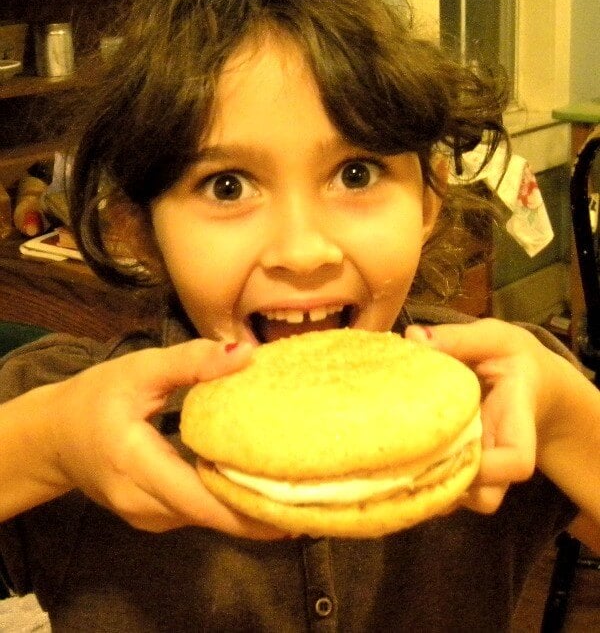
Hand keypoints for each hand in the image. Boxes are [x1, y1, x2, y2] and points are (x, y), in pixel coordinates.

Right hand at [44, 339, 283, 537]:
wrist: (53, 436)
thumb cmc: (94, 398)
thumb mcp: (139, 369)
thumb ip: (191, 362)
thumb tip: (248, 353)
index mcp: (137, 467)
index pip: (201, 501)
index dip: (250, 511)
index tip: (298, 509)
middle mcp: (144, 505)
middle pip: (212, 515)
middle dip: (261, 511)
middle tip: (312, 493)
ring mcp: (148, 517)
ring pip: (208, 518)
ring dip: (247, 507)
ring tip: (295, 487)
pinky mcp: (154, 516)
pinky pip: (198, 512)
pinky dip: (227, 502)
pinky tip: (257, 483)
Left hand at [406, 319, 540, 513]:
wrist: (529, 380)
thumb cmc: (512, 358)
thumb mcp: (494, 339)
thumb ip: (458, 338)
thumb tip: (413, 338)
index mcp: (515, 422)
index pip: (517, 462)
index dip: (488, 469)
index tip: (453, 447)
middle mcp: (501, 454)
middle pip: (486, 496)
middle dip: (447, 486)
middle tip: (405, 458)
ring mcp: (485, 468)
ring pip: (465, 501)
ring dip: (434, 490)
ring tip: (398, 462)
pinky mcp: (465, 467)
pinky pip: (449, 493)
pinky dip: (426, 486)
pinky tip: (397, 462)